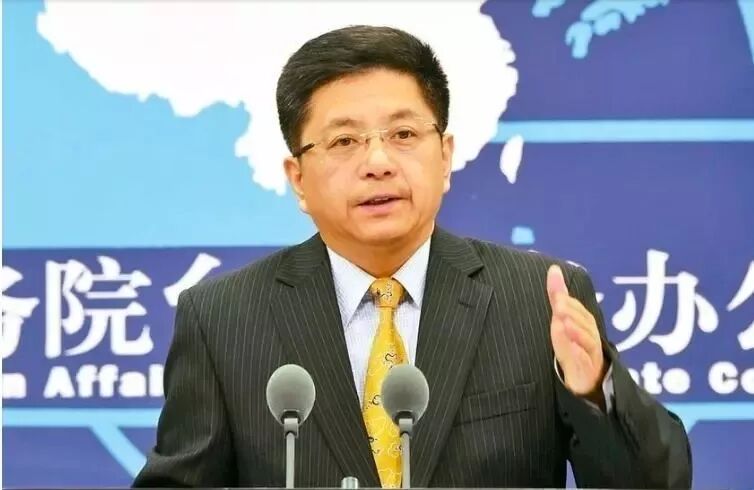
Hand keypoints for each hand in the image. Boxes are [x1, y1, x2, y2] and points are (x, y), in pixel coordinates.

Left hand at [547, 264, 605, 406]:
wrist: (585, 380)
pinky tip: (573, 349)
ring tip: (564, 323)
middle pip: (585, 323)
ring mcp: (591, 354)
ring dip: (577, 331)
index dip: (567, 300)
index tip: (556, 293)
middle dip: (572, 313)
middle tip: (558, 305)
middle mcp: (590, 336)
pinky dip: (580, 354)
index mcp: (584, 324)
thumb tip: (554, 269)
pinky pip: (586, 362)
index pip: (578, 310)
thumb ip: (558, 296)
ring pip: (587, 341)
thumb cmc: (573, 346)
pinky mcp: (588, 370)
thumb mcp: (562, 321)